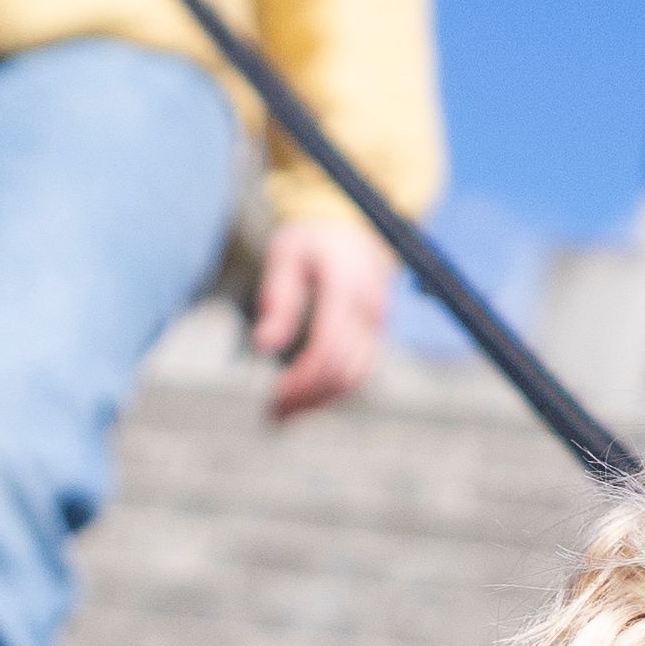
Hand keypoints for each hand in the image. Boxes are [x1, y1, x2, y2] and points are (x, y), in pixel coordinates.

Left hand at [249, 215, 394, 421]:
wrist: (349, 228)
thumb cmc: (309, 242)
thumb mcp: (284, 258)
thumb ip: (277, 300)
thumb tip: (265, 346)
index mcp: (345, 286)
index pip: (328, 347)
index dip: (302, 379)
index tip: (274, 396)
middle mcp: (370, 309)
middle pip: (345, 371)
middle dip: (309, 399)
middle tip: (271, 417)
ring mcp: (379, 324)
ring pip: (356, 379)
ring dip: (321, 401)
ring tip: (284, 415)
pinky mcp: (377, 336)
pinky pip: (359, 373)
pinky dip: (332, 390)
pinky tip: (304, 398)